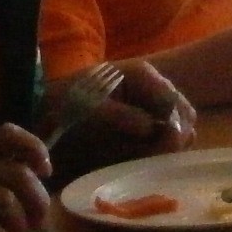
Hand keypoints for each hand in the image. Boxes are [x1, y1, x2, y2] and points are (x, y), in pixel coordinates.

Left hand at [47, 58, 196, 178]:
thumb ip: (123, 115)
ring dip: (169, 145)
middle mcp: (152, 87)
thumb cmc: (67, 100)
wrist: (46, 107)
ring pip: (181, 127)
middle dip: (176, 137)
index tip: (167, 148)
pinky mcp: (145, 122)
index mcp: (142, 75)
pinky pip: (165, 136)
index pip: (174, 102)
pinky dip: (160, 148)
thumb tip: (151, 128)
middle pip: (185, 115)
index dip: (175, 125)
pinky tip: (143, 156)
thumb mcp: (91, 105)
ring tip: (147, 156)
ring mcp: (150, 105)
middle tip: (157, 155)